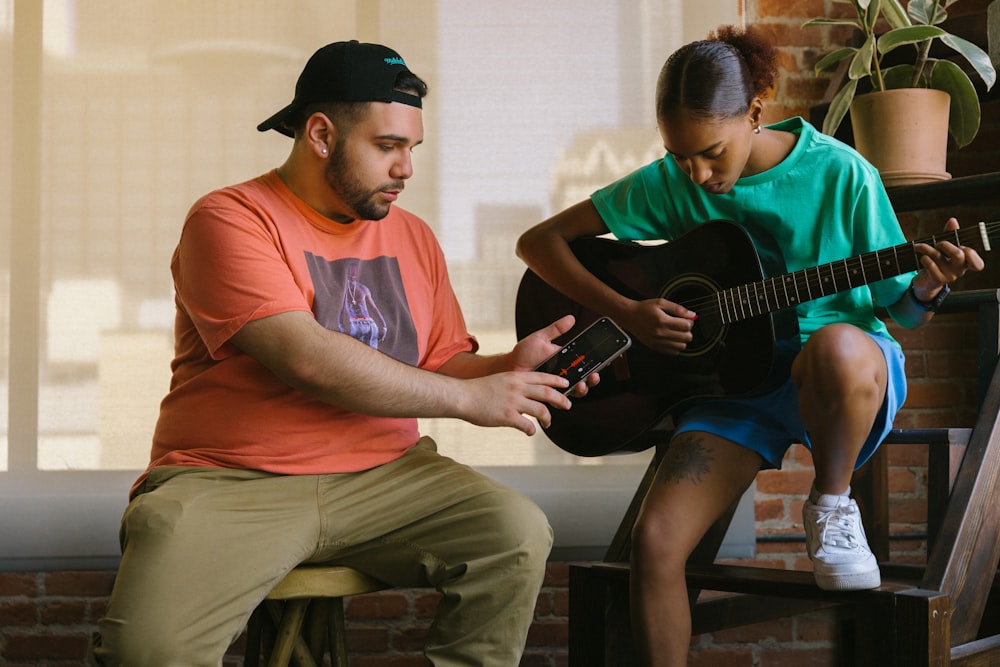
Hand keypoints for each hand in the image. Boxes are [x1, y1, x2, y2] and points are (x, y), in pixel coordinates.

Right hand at [460, 370, 574, 435]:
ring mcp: (513, 403)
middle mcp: (517, 388)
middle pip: (547, 392)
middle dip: (561, 399)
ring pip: (541, 410)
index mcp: (516, 377)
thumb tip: (525, 392)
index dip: (557, 380)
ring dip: (548, 418)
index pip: (543, 377)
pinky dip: (532, 430)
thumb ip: (514, 384)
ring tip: (548, 423)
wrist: (463, 396)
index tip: (566, 384)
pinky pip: (528, 425)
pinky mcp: (507, 417)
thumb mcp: (500, 379)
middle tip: (567, 405)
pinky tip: (530, 432)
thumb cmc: (479, 389)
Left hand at [511, 314, 598, 396]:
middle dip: (592, 380)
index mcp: (567, 361)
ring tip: (580, 385)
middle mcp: (565, 376)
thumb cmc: (525, 352)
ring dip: (582, 390)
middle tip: (593, 376)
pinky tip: (564, 397)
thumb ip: (556, 329)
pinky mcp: (548, 397)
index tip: (602, 362)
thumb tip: (571, 318)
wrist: (509, 366)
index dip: (596, 365)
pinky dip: (564, 401)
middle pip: (585, 380)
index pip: (586, 365)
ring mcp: (557, 387)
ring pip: (576, 392)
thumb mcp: (541, 338)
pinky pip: (559, 402)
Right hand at [621, 298, 695, 354]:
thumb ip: (678, 308)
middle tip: (683, 326)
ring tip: (678, 333)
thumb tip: (691, 314)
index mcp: (663, 321)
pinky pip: (672, 352)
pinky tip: (672, 339)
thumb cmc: (644, 309)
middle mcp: (660, 333)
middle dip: (687, 331)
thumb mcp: (661, 303)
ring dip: (682, 340)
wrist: (630, 316)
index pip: (686, 326)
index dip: (690, 322)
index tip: (687, 320)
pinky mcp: (655, 347)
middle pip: (686, 337)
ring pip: (681, 346)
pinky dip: (675, 347)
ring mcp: (658, 342)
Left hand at [912, 217, 984, 297]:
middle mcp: (960, 270)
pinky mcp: (937, 279)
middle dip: (944, 244)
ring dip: (926, 248)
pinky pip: (930, 264)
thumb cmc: (937, 261)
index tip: (962, 247)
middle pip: (958, 254)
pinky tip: (921, 257)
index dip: (972, 255)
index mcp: (966, 262)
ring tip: (919, 247)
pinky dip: (924, 258)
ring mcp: (949, 276)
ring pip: (938, 256)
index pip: (978, 264)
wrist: (924, 281)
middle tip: (937, 244)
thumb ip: (950, 234)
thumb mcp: (944, 247)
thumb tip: (953, 220)